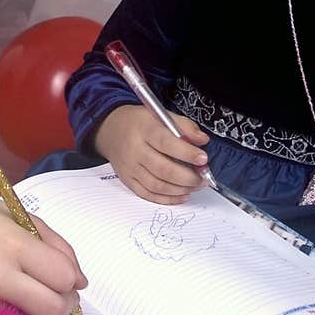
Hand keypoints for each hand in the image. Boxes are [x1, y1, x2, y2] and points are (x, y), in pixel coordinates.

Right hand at [0, 202, 86, 314]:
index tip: (67, 275)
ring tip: (33, 294)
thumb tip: (80, 282)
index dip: (72, 279)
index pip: (63, 277)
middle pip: (53, 308)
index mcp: (13, 245)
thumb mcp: (23, 219)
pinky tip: (12, 300)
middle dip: (64, 303)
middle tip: (59, 293)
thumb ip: (57, 247)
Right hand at [94, 104, 209, 203]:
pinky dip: (167, 199)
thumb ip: (184, 126)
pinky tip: (182, 195)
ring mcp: (130, 167)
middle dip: (188, 177)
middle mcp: (135, 150)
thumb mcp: (161, 115)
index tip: (203, 158)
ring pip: (157, 185)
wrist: (111, 130)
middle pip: (163, 169)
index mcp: (144, 129)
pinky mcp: (128, 180)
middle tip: (203, 177)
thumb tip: (202, 140)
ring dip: (180, 189)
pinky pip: (148, 195)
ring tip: (195, 185)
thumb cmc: (140, 123)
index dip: (186, 153)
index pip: (166, 143)